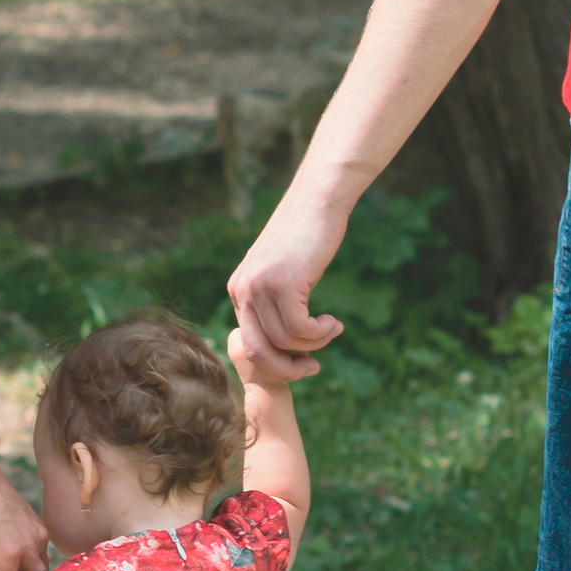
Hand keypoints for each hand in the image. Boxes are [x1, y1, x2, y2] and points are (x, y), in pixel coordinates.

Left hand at [228, 180, 351, 383]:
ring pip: (284, 342)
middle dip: (287, 369)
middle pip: (258, 352)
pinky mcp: (282, 283)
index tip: (303, 360)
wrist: (317, 201)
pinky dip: (319, 334)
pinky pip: (300, 330)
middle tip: (313, 367)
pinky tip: (332, 322)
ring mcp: (259, 286)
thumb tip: (283, 344)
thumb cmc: (307, 237)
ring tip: (332, 329)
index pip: (249, 343)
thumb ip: (274, 302)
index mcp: (238, 290)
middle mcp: (241, 290)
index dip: (276, 360)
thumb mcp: (282, 272)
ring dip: (313, 344)